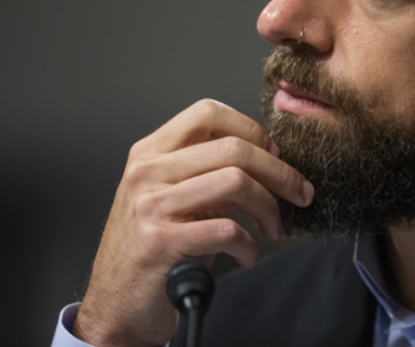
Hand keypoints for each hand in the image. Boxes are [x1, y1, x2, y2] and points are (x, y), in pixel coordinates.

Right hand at [72, 99, 312, 346]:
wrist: (116, 302)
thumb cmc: (152, 249)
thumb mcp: (174, 198)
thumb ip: (209, 173)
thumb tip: (268, 160)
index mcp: (150, 153)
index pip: (207, 113)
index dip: (251, 129)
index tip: (274, 152)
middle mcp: (147, 173)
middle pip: (233, 148)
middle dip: (279, 172)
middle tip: (299, 192)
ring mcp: (151, 206)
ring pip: (235, 183)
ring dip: (269, 208)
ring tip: (274, 228)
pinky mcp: (160, 243)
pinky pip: (226, 230)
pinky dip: (249, 244)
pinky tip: (247, 254)